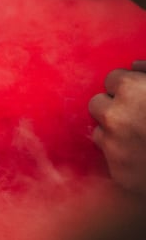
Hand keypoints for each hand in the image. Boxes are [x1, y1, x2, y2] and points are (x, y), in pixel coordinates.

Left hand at [89, 61, 145, 193]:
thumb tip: (135, 66)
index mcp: (131, 91)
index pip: (112, 79)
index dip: (128, 86)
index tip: (140, 94)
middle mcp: (115, 116)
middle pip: (98, 104)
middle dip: (115, 107)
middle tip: (139, 115)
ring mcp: (114, 146)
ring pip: (101, 131)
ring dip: (116, 132)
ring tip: (143, 137)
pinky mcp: (118, 173)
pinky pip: (111, 159)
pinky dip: (124, 157)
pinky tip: (145, 157)